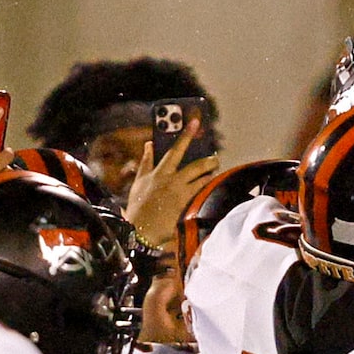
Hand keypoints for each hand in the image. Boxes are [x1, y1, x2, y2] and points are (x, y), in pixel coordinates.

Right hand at [124, 129, 217, 252]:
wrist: (140, 231)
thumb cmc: (138, 206)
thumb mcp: (139, 181)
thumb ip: (146, 161)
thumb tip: (149, 144)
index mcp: (160, 172)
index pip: (175, 149)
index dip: (185, 134)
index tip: (194, 122)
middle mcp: (172, 181)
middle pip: (197, 165)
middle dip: (210, 160)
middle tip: (215, 157)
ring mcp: (181, 194)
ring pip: (203, 179)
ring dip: (210, 175)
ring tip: (213, 174)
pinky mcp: (187, 207)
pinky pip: (202, 195)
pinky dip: (207, 190)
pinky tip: (212, 189)